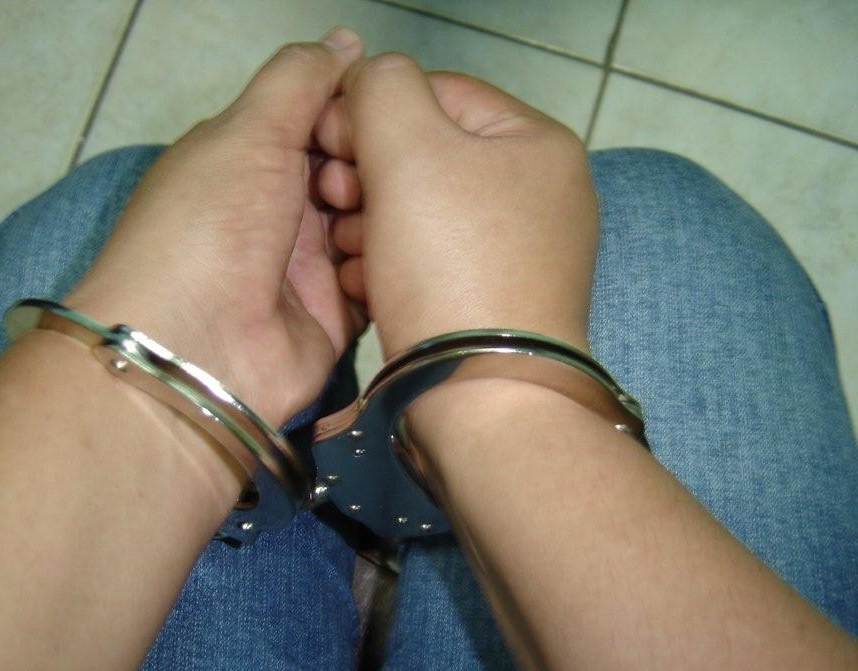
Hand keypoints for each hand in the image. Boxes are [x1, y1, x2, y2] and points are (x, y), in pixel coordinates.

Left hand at [65, 29, 367, 425]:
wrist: (197, 349)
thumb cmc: (212, 226)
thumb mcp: (247, 131)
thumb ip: (298, 80)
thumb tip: (347, 41)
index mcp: (250, 159)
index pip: (320, 120)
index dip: (353, 114)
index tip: (377, 118)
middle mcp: (280, 210)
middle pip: (352, 171)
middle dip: (374, 166)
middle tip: (378, 175)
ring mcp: (308, 266)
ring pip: (372, 223)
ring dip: (386, 214)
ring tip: (387, 217)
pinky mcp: (335, 316)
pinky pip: (377, 279)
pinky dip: (390, 265)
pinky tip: (403, 254)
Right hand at [313, 54, 597, 357]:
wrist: (480, 397)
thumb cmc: (450, 264)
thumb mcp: (409, 150)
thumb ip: (382, 89)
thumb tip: (370, 83)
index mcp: (534, 142)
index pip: (435, 92)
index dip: (370, 111)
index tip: (325, 147)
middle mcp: (535, 194)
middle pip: (427, 156)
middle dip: (367, 175)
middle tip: (334, 202)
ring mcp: (515, 254)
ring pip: (419, 213)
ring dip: (369, 223)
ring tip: (348, 250)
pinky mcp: (488, 302)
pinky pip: (429, 263)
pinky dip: (390, 267)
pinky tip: (366, 284)